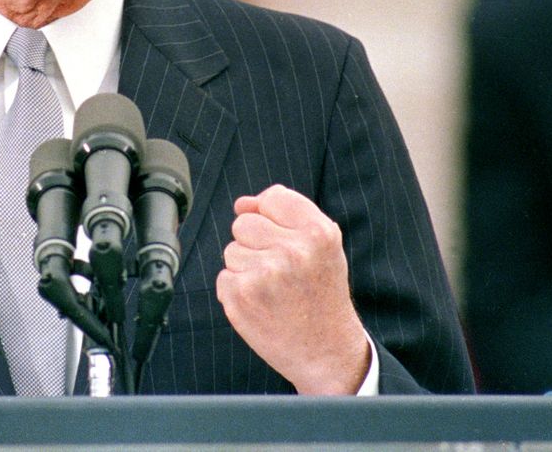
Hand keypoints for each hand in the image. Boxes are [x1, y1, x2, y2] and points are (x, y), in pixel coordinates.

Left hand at [216, 184, 369, 393]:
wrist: (328, 353)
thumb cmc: (321, 294)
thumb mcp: (323, 247)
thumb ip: (287, 214)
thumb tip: (242, 203)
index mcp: (318, 233)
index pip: (272, 198)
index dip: (274, 220)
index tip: (288, 244)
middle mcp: (292, 251)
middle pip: (244, 223)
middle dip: (257, 245)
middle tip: (281, 273)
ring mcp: (264, 274)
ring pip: (232, 250)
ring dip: (247, 269)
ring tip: (274, 291)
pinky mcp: (241, 296)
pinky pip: (224, 277)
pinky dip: (237, 291)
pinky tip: (262, 305)